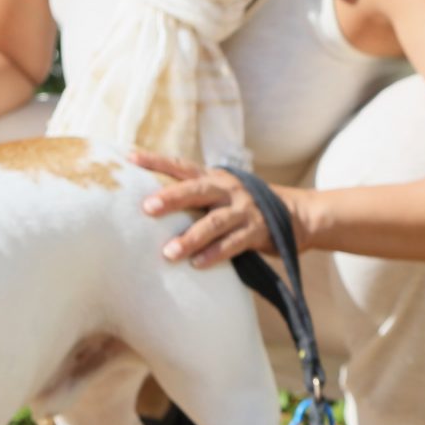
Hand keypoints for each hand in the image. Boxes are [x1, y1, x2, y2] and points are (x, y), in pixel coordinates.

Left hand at [129, 150, 310, 267]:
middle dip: (171, 198)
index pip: (180, 166)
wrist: (296, 215)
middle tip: (147, 207)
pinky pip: (233, 243)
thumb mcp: (221, 193)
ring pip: (213, 222)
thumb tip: (150, 204)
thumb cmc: (244, 207)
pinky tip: (197, 265)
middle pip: (196, 190)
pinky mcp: (257, 231)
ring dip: (190, 237)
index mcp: (214, 178)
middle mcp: (228, 189)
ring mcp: (244, 210)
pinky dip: (214, 254)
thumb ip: (195, 196)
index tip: (129, 158)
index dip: (155, 161)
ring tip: (169, 252)